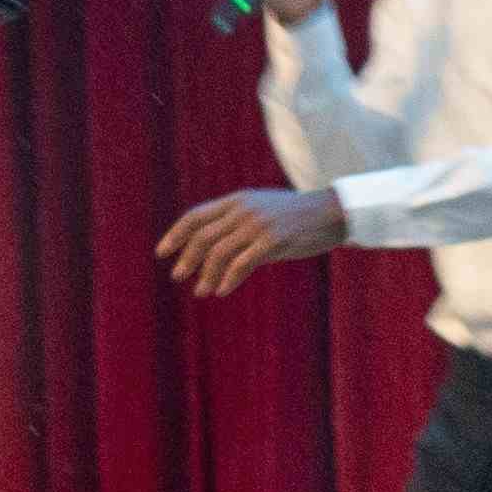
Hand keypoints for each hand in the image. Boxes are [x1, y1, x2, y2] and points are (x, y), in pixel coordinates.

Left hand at [159, 186, 348, 295]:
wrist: (330, 213)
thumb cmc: (293, 218)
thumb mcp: (260, 212)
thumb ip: (235, 225)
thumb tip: (209, 253)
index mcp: (235, 201)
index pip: (195, 216)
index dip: (175, 235)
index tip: (162, 253)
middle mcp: (242, 210)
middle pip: (203, 236)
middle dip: (186, 258)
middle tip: (177, 276)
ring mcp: (258, 224)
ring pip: (219, 253)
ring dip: (206, 274)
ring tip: (201, 291)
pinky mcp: (273, 240)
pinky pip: (242, 263)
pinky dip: (229, 279)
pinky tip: (222, 290)